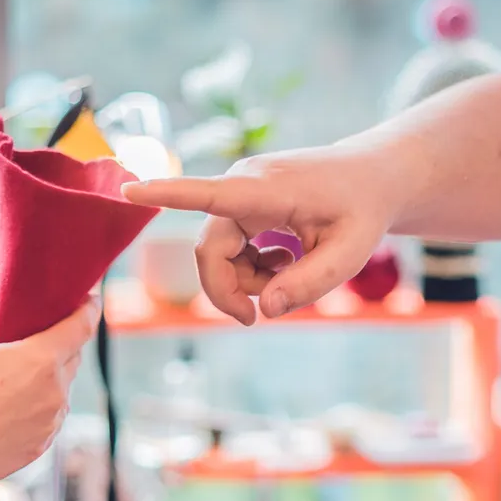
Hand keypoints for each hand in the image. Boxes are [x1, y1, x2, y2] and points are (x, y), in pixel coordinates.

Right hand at [0, 286, 98, 494]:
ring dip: (50, 376)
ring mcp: (50, 423)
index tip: (91, 298)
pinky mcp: (40, 447)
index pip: (81, 326)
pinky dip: (40, 405)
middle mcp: (54, 392)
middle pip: (72, 356)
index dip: (90, 307)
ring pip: (61, 389)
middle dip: (63, 341)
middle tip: (43, 331)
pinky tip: (13, 404)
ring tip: (21, 371)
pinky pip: (50, 418)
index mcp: (40, 360)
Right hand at [123, 146, 400, 323]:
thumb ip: (310, 283)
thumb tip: (266, 311)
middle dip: (228, 289)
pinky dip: (250, 267)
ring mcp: (240, 193)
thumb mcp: (350, 254)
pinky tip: (284, 262)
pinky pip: (228, 247)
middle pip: (210, 250)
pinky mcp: (243, 203)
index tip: (129, 190)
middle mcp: (244, 185)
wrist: (372, 180)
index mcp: (267, 189)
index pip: (208, 194)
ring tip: (289, 276)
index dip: (167, 194)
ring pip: (217, 253)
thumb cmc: (363, 211)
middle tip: (253, 320)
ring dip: (245, 279)